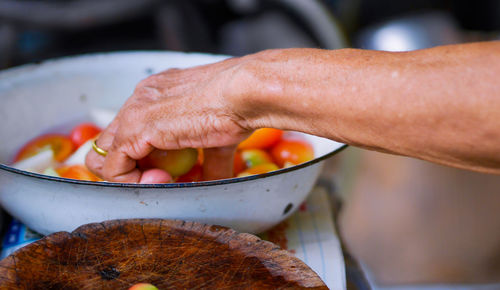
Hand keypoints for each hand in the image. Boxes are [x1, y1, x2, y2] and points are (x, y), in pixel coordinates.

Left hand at [85, 57, 251, 182]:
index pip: (132, 130)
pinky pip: (114, 166)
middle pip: (110, 141)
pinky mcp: (135, 127)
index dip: (143, 158)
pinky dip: (132, 182)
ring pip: (105, 155)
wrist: (245, 93)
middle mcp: (141, 97)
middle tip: (161, 179)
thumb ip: (207, 161)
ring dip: (131, 177)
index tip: (170, 174)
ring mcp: (135, 110)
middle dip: (130, 168)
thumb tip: (213, 181)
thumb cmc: (240, 106)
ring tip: (165, 181)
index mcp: (159, 95)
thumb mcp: (218, 139)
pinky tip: (162, 181)